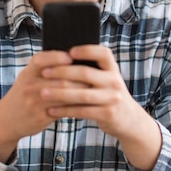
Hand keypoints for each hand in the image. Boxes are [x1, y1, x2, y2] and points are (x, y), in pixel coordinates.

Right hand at [0, 50, 86, 161]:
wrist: (6, 120)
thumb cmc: (23, 94)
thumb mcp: (28, 77)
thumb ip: (45, 68)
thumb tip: (73, 58)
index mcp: (28, 73)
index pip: (41, 59)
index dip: (56, 57)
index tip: (71, 56)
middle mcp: (29, 86)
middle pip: (59, 78)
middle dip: (79, 77)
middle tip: (94, 75)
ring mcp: (34, 103)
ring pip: (63, 95)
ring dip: (81, 91)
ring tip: (94, 88)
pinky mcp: (41, 117)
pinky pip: (63, 110)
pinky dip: (76, 106)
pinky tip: (86, 103)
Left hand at [40, 45, 161, 170]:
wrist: (128, 119)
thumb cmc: (108, 94)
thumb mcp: (107, 79)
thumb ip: (92, 69)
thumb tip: (62, 56)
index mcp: (112, 69)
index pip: (103, 53)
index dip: (86, 50)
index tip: (68, 51)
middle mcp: (114, 81)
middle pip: (86, 73)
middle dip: (62, 72)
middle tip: (44, 73)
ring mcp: (112, 99)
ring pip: (81, 95)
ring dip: (59, 94)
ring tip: (42, 93)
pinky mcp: (107, 114)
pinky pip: (82, 111)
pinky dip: (64, 111)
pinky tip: (51, 110)